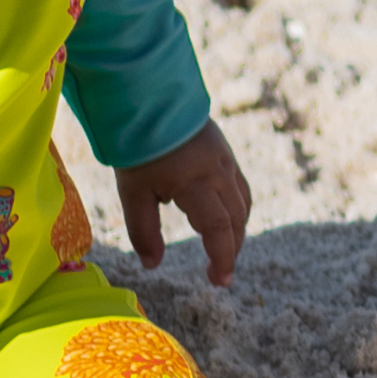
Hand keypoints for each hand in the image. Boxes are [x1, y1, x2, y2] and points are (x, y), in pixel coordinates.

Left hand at [117, 120, 253, 283]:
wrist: (150, 96)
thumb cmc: (137, 145)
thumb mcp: (133, 191)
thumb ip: (143, 230)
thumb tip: (152, 264)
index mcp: (196, 183)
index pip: (219, 229)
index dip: (223, 258)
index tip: (220, 281)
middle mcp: (219, 173)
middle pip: (236, 220)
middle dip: (231, 250)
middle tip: (219, 275)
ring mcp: (225, 161)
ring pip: (243, 204)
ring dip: (237, 230)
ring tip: (223, 251)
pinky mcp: (224, 152)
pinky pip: (240, 187)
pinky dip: (237, 210)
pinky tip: (225, 218)